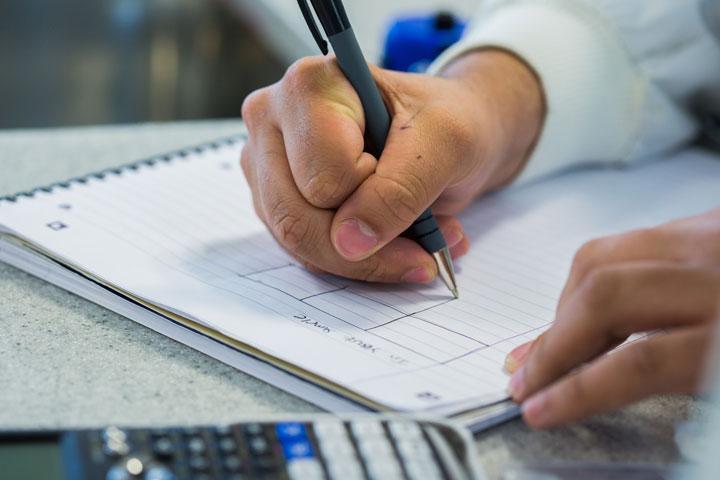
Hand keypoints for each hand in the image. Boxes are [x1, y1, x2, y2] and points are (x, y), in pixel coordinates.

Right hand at [240, 50, 542, 282]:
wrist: (451, 130)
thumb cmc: (448, 121)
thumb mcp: (447, 143)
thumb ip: (400, 190)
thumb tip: (348, 243)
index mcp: (308, 84)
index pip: (324, 179)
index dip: (376, 193)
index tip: (413, 173)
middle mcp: (272, 119)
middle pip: (297, 218)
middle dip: (370, 248)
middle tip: (428, 249)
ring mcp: (266, 162)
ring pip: (297, 243)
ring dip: (368, 259)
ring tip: (421, 243)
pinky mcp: (275, 198)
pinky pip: (304, 253)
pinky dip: (356, 261)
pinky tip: (395, 242)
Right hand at [505, 207, 719, 428]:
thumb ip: (683, 379)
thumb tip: (601, 387)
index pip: (641, 360)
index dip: (579, 390)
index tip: (537, 412)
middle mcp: (719, 272)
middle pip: (607, 296)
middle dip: (553, 343)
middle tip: (523, 379)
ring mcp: (710, 236)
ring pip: (604, 258)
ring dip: (563, 308)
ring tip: (549, 348)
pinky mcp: (704, 220)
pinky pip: (624, 243)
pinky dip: (590, 279)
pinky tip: (586, 308)